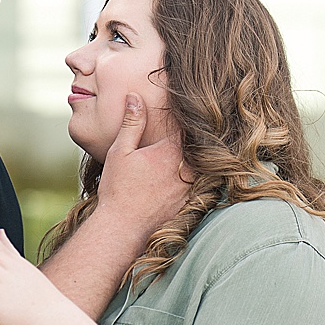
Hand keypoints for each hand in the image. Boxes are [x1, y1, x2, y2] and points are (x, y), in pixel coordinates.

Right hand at [94, 93, 190, 243]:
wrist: (124, 228)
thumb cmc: (118, 190)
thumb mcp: (120, 151)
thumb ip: (132, 123)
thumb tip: (135, 97)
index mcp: (171, 152)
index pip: (187, 125)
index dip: (186, 114)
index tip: (187, 102)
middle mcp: (187, 169)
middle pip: (200, 144)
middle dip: (198, 132)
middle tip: (205, 117)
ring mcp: (193, 187)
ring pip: (205, 163)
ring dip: (202, 154)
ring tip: (205, 141)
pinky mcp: (193, 201)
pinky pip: (204, 182)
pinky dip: (202, 173)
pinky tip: (196, 169)